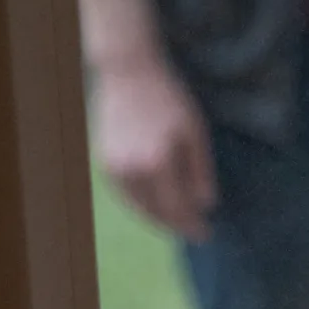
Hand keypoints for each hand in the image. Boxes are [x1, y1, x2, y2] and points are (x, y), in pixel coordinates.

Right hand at [95, 56, 214, 241]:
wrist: (127, 73)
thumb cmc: (168, 100)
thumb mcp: (195, 133)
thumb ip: (201, 171)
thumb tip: (205, 205)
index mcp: (157, 163)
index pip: (178, 208)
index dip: (192, 225)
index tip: (206, 234)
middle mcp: (131, 170)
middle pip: (156, 213)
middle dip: (176, 226)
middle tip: (193, 233)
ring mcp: (113, 167)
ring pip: (138, 207)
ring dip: (157, 219)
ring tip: (176, 223)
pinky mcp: (103, 162)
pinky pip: (124, 195)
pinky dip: (140, 205)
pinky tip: (154, 206)